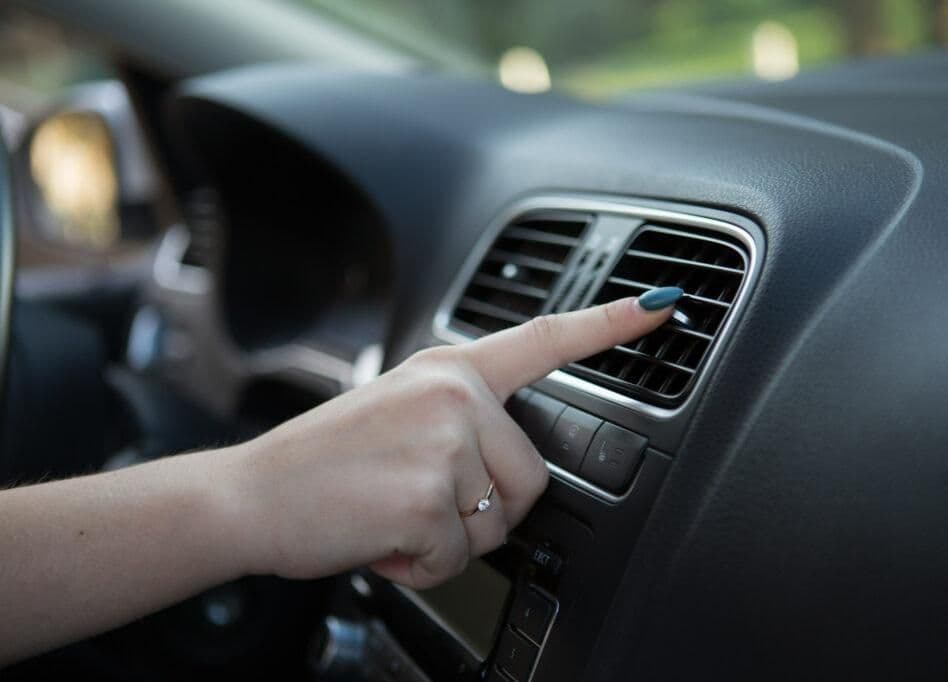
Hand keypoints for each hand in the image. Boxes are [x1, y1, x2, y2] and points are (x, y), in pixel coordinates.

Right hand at [225, 294, 677, 588]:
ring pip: (498, 523)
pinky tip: (381, 537)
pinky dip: (422, 564)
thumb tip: (504, 459)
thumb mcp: (396, 412)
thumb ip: (459, 418)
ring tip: (392, 514)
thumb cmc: (323, 463)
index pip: (544, 338)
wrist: (250, 496)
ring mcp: (443, 443)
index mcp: (449, 370)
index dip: (610, 325)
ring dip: (449, 538)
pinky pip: (458, 558)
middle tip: (417, 500)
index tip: (659, 308)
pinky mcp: (428, 496)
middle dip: (485, 509)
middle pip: (532, 477)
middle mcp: (454, 396)